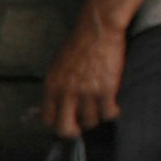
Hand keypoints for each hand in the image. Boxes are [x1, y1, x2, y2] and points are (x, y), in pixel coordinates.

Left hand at [41, 12, 126, 139]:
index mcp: (51, 86)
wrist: (98, 29)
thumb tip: (56, 106)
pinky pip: (109, 114)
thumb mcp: (58, 66)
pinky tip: (113, 106)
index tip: (65, 121)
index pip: (47, 119)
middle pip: (65, 129)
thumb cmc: (79, 44)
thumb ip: (56, 87)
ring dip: (96, 118)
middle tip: (80, 127)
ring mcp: (86, 93)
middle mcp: (66, 92)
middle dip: (73, 132)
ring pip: (90, 122)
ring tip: (100, 108)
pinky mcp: (106, 90)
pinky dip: (112, 112)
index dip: (57, 123)